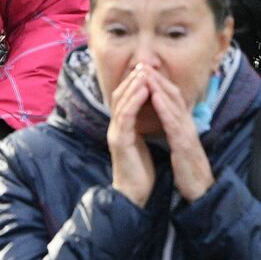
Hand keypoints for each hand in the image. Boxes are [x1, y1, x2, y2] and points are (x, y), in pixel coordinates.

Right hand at [107, 64, 155, 206]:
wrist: (134, 195)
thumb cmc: (139, 171)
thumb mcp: (140, 144)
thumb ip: (139, 128)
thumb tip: (145, 114)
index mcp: (120, 128)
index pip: (122, 99)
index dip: (131, 84)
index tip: (143, 70)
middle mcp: (115, 128)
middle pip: (118, 96)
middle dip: (131, 79)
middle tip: (143, 64)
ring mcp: (115, 134)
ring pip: (121, 103)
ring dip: (133, 86)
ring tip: (144, 72)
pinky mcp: (120, 141)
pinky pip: (126, 116)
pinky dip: (134, 101)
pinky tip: (144, 90)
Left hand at [147, 70, 214, 201]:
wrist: (201, 190)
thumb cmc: (189, 169)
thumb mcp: (181, 146)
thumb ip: (175, 130)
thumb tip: (166, 119)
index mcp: (185, 125)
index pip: (173, 98)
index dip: (160, 83)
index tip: (146, 71)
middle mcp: (188, 125)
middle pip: (174, 95)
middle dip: (159, 78)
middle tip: (144, 64)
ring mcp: (187, 133)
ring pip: (174, 104)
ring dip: (160, 87)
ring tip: (147, 73)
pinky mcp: (184, 144)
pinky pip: (173, 122)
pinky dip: (164, 107)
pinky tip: (155, 97)